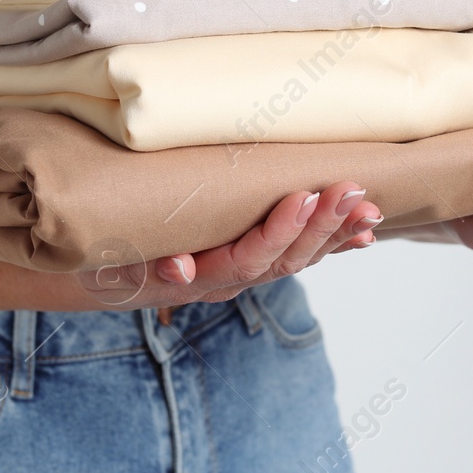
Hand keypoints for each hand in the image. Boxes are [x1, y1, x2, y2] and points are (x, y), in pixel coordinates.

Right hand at [77, 181, 380, 309]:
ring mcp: (242, 274)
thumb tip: (178, 268)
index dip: (278, 232)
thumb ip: (139, 268)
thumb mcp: (111, 265)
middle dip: (321, 226)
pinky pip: (297, 256)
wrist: (104, 276)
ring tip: (368, 209)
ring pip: (296, 259)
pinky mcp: (251, 262)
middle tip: (351, 191)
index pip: (246, 259)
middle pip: (282, 260)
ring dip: (335, 234)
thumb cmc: (106, 260)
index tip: (303, 199)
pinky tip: (363, 232)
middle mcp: (226, 281)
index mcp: (198, 279)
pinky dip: (332, 244)